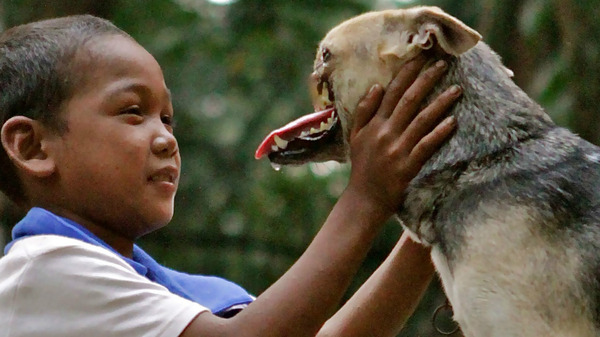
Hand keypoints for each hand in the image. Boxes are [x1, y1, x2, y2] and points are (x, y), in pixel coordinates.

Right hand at [346, 55, 459, 214]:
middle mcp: (386, 133)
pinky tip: (453, 122)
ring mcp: (398, 149)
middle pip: (409, 100)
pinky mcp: (408, 165)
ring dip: (440, 103)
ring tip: (456, 90)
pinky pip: (427, 145)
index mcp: (374, 124)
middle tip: (443, 64)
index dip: (406, 73)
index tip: (421, 58)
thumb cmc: (362, 167)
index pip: (392, 92)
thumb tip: (376, 86)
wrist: (364, 199)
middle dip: (427, 80)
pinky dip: (439, 133)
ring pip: (422, 120)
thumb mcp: (355, 137)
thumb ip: (364, 111)